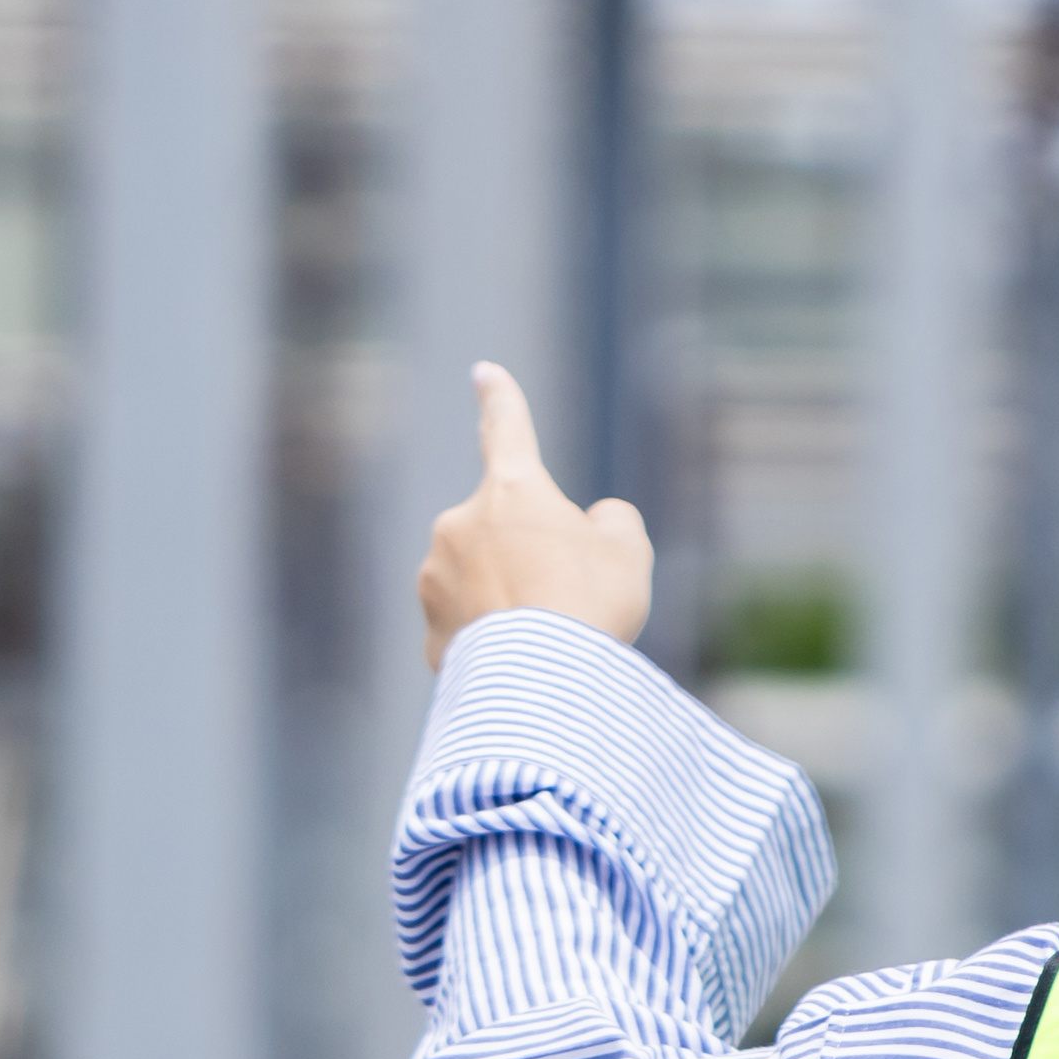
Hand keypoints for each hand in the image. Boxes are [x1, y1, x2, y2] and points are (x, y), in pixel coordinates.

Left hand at [417, 361, 652, 655]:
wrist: (544, 686)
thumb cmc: (592, 607)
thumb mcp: (628, 552)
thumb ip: (610, 523)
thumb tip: (589, 525)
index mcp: (512, 490)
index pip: (508, 430)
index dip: (500, 399)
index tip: (484, 372)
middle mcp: (460, 524)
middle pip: (507, 533)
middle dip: (532, 558)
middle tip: (571, 599)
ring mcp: (436, 578)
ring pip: (482, 583)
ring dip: (511, 602)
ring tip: (549, 638)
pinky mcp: (430, 632)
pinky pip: (469, 630)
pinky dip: (495, 644)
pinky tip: (524, 667)